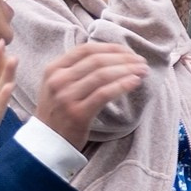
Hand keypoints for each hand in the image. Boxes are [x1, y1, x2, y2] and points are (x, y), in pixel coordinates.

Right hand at [33, 42, 147, 148]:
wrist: (47, 142)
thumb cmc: (59, 112)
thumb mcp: (58, 85)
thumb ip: (76, 70)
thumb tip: (110, 56)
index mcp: (54, 69)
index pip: (86, 49)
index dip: (111, 48)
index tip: (129, 52)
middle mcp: (59, 80)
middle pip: (97, 60)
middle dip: (124, 58)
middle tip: (141, 61)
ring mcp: (67, 97)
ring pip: (102, 75)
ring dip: (127, 70)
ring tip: (143, 71)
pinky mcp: (78, 114)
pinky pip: (104, 94)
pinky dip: (122, 85)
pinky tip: (135, 82)